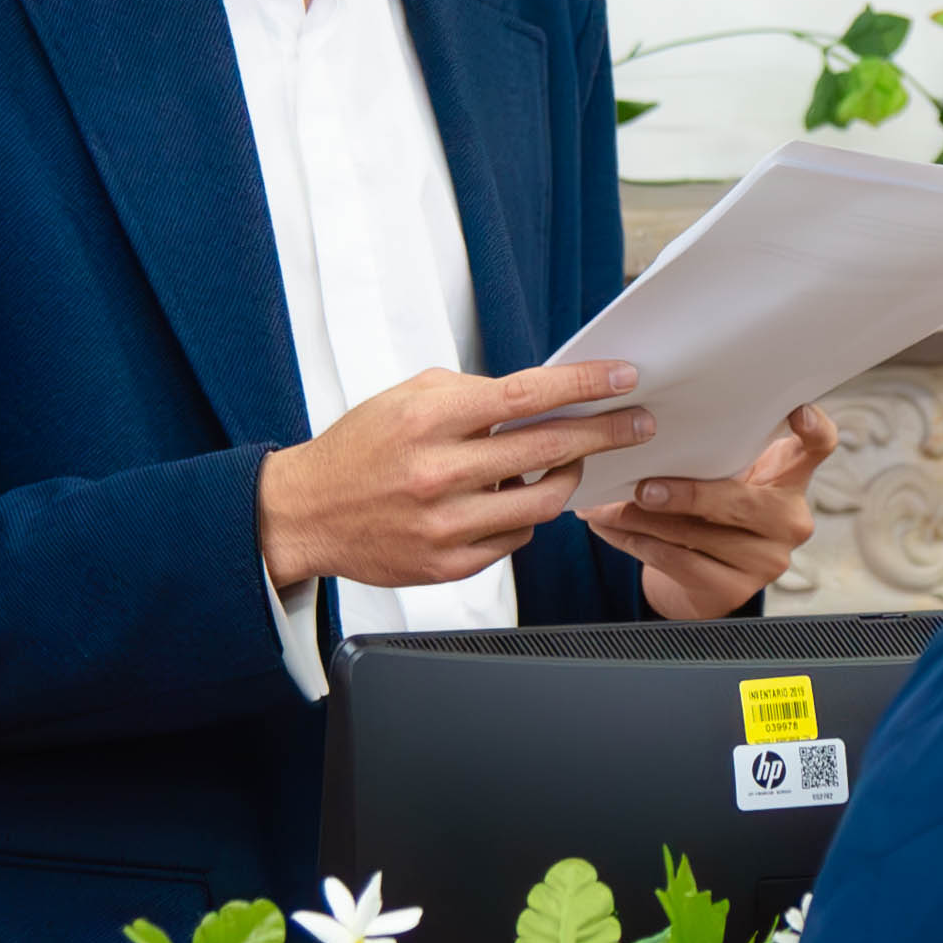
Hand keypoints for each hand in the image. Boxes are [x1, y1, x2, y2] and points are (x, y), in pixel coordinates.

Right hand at [261, 360, 648, 594]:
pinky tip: (513, 500)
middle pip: (548, 450)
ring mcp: (445, 525)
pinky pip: (515, 539)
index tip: (623, 379)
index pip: (525, 396)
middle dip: (604, 433)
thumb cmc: (360, 449)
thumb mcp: (406, 399)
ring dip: (570, 479)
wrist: (305, 512)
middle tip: (637, 423)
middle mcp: (439, 473)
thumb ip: (470, 396)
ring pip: (543, 504)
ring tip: (573, 464)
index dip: (583, 386)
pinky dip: (525, 516)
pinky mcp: (447, 564)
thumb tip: (537, 400)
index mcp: (429, 420)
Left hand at [621, 403, 839, 621]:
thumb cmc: (716, 506)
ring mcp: (767, 560)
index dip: (814, 429)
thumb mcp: (727, 474)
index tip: (796, 411)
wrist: (709, 574)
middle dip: (686, 495)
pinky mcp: (735, 590)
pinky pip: (678, 563)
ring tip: (604, 506)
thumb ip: (714, 449)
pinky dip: (636, 544)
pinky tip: (611, 529)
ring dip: (641, 520)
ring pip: (698, 536)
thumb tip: (646, 422)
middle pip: (741, 502)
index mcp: (791, 477)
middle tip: (643, 487)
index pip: (818, 447)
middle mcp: (790, 520)